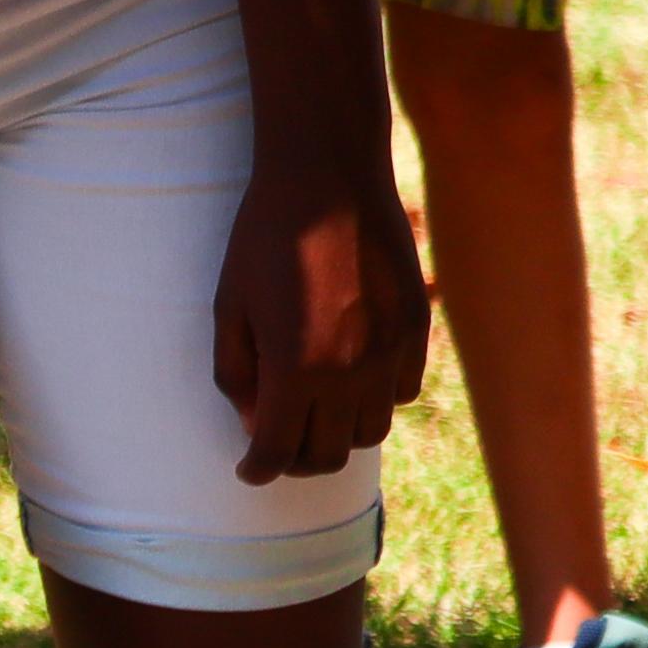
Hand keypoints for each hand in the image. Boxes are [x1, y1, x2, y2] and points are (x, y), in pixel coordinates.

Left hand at [209, 132, 431, 483]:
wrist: (329, 177)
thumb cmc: (265, 238)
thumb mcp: (230, 306)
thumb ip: (237, 375)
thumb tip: (255, 424)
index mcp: (295, 368)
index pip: (278, 452)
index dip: (258, 470)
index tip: (248, 469)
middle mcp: (349, 371)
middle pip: (328, 455)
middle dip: (296, 461)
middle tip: (276, 445)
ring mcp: (391, 352)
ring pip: (371, 432)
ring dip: (338, 434)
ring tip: (313, 412)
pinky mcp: (417, 330)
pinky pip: (402, 393)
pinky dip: (375, 400)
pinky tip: (350, 378)